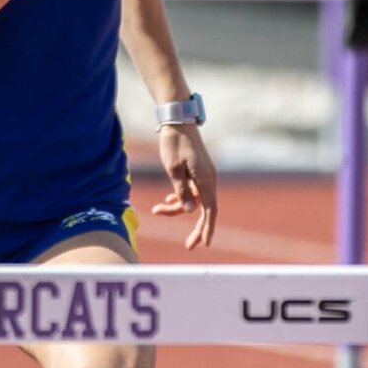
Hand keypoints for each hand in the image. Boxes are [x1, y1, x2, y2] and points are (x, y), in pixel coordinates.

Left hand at [150, 123, 216, 248]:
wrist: (177, 121)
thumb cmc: (174, 143)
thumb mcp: (174, 169)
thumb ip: (182, 190)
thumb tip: (191, 210)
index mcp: (206, 180)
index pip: (210, 210)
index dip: (208, 228)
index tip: (205, 243)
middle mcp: (209, 179)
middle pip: (205, 210)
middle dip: (197, 228)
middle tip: (189, 246)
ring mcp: (204, 175)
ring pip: (194, 200)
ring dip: (178, 208)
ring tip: (157, 210)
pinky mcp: (197, 171)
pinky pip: (192, 191)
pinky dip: (180, 197)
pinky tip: (167, 201)